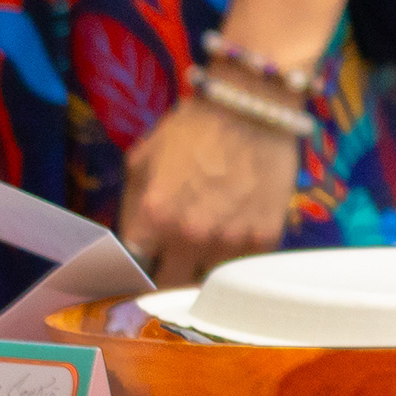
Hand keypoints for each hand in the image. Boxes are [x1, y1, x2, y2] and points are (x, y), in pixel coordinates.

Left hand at [116, 95, 300, 288]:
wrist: (255, 107)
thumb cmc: (194, 128)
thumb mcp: (143, 158)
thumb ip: (132, 207)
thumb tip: (130, 243)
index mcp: (154, 216)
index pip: (131, 270)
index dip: (130, 273)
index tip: (134, 274)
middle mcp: (190, 236)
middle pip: (169, 287)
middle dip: (165, 278)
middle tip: (169, 266)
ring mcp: (231, 241)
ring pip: (208, 281)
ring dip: (202, 269)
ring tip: (206, 244)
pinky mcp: (265, 239)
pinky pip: (243, 266)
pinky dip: (236, 257)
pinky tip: (236, 233)